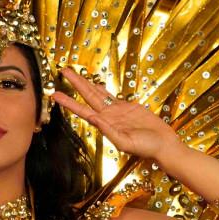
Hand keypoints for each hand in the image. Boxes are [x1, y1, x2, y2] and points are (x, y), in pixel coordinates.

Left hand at [53, 68, 183, 163]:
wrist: (163, 145)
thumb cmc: (146, 148)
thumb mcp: (126, 143)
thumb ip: (109, 132)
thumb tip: (94, 118)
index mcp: (105, 125)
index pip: (82, 111)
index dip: (69, 102)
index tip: (55, 94)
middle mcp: (108, 117)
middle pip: (88, 96)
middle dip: (75, 84)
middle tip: (63, 71)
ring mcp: (117, 111)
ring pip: (98, 94)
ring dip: (87, 84)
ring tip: (75, 75)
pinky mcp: (128, 107)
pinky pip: (112, 96)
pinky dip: (102, 90)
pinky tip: (96, 85)